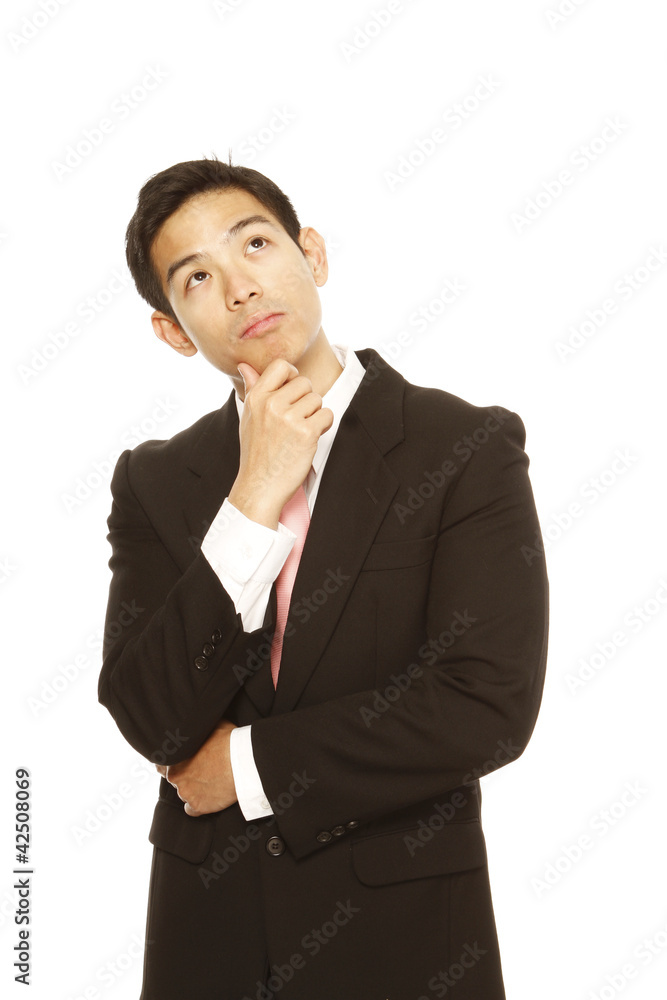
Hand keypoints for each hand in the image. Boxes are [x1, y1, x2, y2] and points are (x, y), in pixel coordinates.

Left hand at [156, 719, 237, 816]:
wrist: (244, 763)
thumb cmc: (228, 742)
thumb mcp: (210, 727)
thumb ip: (196, 732)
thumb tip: (196, 725)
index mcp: (174, 756)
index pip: (161, 761)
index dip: (172, 760)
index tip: (181, 760)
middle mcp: (175, 776)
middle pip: (172, 777)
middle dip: (183, 774)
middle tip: (198, 769)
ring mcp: (185, 793)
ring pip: (183, 792)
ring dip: (193, 788)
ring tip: (210, 780)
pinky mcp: (197, 806)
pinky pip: (191, 809)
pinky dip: (198, 804)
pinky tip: (209, 796)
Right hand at [229, 358, 332, 527]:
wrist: (260, 486)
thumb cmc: (255, 453)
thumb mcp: (248, 418)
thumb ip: (252, 389)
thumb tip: (245, 366)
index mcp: (256, 398)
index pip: (281, 366)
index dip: (292, 376)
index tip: (292, 392)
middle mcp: (271, 404)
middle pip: (304, 383)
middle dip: (306, 399)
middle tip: (297, 419)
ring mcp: (289, 418)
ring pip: (317, 399)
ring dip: (315, 414)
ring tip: (300, 431)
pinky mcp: (306, 433)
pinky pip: (327, 415)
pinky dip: (324, 426)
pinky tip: (310, 438)